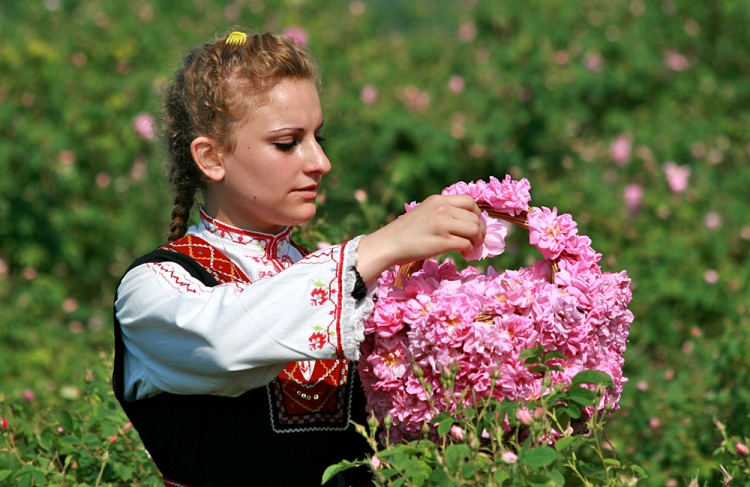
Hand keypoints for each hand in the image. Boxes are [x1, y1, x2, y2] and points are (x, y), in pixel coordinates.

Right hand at [355, 194, 485, 283]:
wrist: (388, 244)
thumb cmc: (405, 232)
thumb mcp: (424, 212)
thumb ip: (443, 213)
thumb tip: (467, 224)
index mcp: (438, 200)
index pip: (470, 202)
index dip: (477, 215)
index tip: (474, 226)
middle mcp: (442, 208)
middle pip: (475, 218)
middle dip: (480, 232)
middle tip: (476, 241)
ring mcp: (442, 224)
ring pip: (475, 230)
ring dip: (476, 241)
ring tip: (470, 248)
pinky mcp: (442, 241)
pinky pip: (467, 244)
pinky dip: (469, 250)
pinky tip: (462, 254)